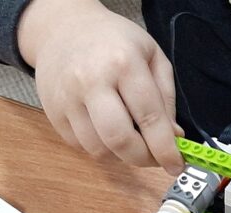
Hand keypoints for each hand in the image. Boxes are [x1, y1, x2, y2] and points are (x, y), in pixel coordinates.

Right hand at [18, 0, 183, 174]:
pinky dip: (98, 146)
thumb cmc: (112, 42)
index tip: (176, 165)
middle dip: (142, 159)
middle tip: (153, 159)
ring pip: (98, 149)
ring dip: (119, 153)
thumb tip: (172, 137)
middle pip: (120, 140)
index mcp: (123, 63)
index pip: (149, 117)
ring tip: (128, 137)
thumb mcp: (150, 56)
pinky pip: (81, 145)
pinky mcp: (54, 113)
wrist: (63, 30)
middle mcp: (92, 81)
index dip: (165, 148)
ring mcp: (68, 99)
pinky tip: (104, 128)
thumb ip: (165, 97)